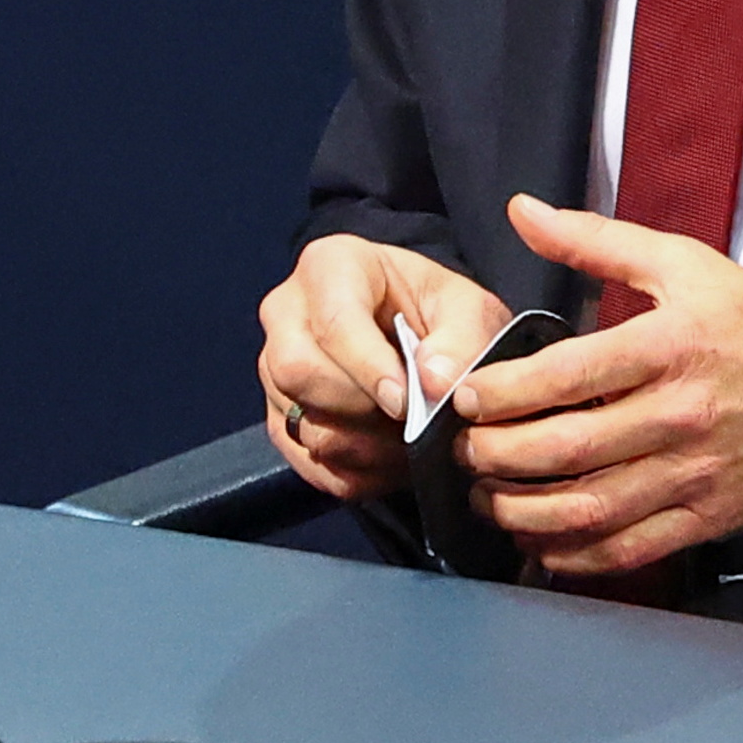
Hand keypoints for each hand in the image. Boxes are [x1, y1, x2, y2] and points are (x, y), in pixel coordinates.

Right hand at [254, 234, 507, 502]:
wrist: (416, 332)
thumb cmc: (437, 312)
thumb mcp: (468, 310)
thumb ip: (462, 340)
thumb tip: (435, 383)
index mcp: (329, 267)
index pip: (333, 322)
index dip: (367, 368)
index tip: (406, 404)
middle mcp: (286, 313)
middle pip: (297, 370)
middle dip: (359, 409)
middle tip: (411, 423)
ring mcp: (274, 369)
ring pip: (302, 423)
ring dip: (364, 449)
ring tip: (409, 444)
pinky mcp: (281, 418)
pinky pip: (308, 462)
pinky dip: (355, 475)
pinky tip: (389, 461)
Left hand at [449, 194, 742, 580]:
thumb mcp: (685, 264)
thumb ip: (596, 240)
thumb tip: (521, 210)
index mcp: (668, 346)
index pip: (567, 375)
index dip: (504, 391)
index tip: (466, 396)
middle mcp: (677, 416)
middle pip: (568, 448)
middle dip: (499, 455)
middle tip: (464, 451)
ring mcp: (694, 475)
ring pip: (591, 507)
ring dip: (525, 511)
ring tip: (487, 499)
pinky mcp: (709, 519)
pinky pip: (631, 548)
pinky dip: (579, 555)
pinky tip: (542, 545)